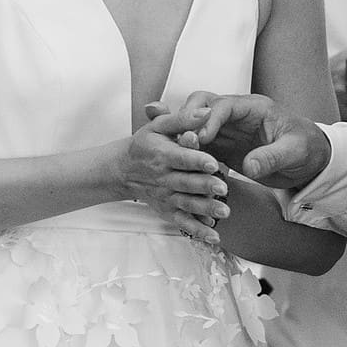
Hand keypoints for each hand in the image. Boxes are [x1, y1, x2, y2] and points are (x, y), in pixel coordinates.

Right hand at [117, 102, 229, 241]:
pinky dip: (197, 231)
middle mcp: (163, 178)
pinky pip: (182, 222)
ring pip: (187, 204)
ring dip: (205, 209)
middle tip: (223, 189)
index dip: (197, 160)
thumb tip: (206, 111)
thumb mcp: (160, 125)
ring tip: (224, 212)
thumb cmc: (144, 144)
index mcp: (163, 155)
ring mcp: (165, 196)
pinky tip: (213, 236)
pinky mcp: (167, 210)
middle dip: (205, 186)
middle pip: (186, 183)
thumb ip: (183, 119)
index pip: (182, 158)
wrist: (122, 169)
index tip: (213, 163)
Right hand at [174, 91, 331, 187]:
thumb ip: (272, 157)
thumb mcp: (294, 152)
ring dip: (185, 138)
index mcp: (253, 108)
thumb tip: (250, 168)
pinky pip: (200, 146)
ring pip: (195, 125)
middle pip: (201, 105)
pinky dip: (190, 153)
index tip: (200, 138)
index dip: (208, 120)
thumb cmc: (306, 148)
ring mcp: (227, 130)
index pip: (223, 105)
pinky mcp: (223, 147)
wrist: (310, 160)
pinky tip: (184, 168)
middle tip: (182, 143)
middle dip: (186, 120)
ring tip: (178, 156)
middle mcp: (236, 115)